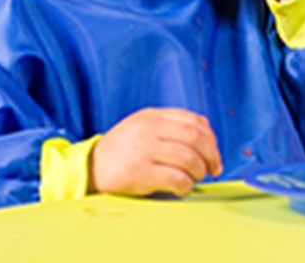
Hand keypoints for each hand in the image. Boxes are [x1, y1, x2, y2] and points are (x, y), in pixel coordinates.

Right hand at [90, 108, 221, 196]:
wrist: (90, 167)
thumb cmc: (123, 150)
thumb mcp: (144, 126)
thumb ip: (171, 125)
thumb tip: (206, 130)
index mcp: (152, 116)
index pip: (194, 121)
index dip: (211, 139)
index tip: (214, 153)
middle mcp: (149, 129)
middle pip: (196, 138)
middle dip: (211, 155)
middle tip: (213, 168)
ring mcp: (144, 150)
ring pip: (189, 159)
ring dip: (199, 172)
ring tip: (195, 178)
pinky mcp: (140, 173)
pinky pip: (176, 178)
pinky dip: (186, 186)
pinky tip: (182, 188)